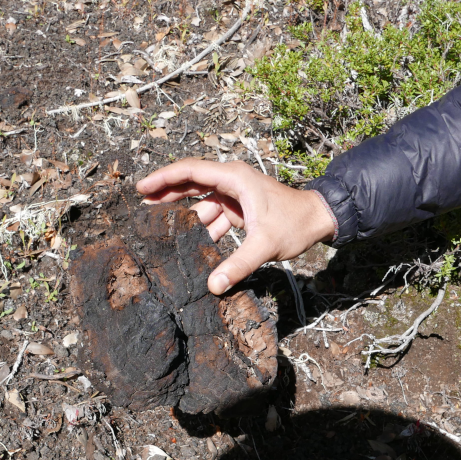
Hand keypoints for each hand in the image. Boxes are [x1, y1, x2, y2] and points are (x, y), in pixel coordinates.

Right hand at [136, 159, 334, 294]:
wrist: (319, 220)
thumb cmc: (295, 224)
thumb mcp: (265, 245)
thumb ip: (238, 265)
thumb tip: (213, 287)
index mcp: (234, 179)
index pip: (190, 172)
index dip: (163, 179)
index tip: (142, 189)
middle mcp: (231, 182)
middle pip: (190, 183)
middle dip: (166, 194)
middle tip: (141, 207)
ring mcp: (235, 196)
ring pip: (200, 203)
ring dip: (183, 216)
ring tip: (160, 231)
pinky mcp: (240, 210)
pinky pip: (213, 216)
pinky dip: (201, 229)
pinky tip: (189, 244)